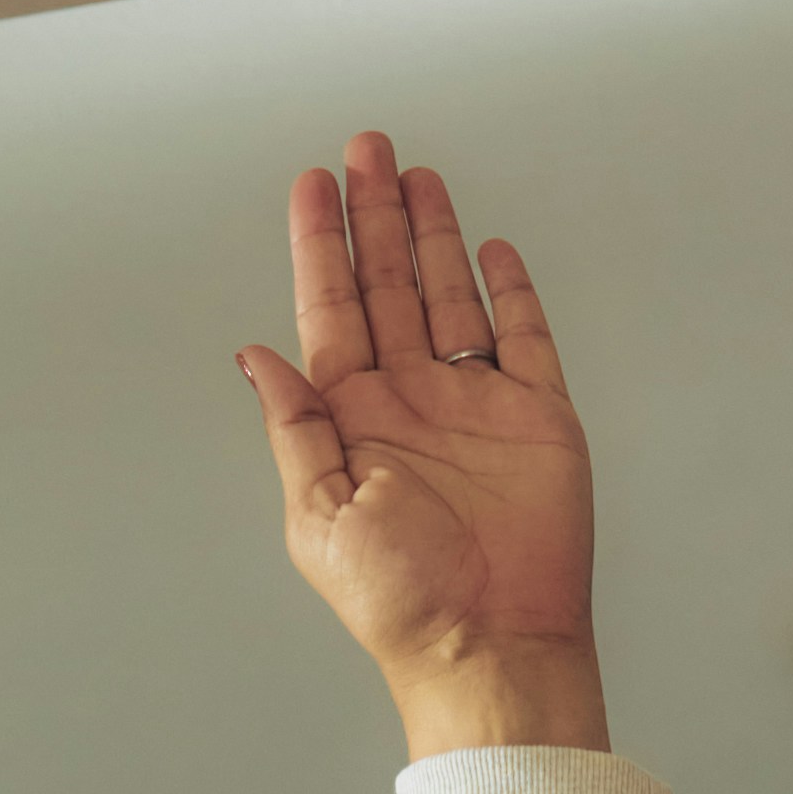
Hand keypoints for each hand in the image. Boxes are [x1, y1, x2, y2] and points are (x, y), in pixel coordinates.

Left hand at [240, 133, 605, 757]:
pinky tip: (488, 248)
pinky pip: (522, 335)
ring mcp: (474, 404)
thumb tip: (256, 355)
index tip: (313, 185)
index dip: (320, 244)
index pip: (331, 308)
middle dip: (375, 214)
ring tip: (416, 174)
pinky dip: (508, 288)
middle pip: (387, 284)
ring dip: (431, 235)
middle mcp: (410, 400)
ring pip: (448, 294)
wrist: (492, 645)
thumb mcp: (319, 516)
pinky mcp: (536, 417)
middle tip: (367, 147)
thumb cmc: (402, 603)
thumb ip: (295, 428)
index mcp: (352, 418)